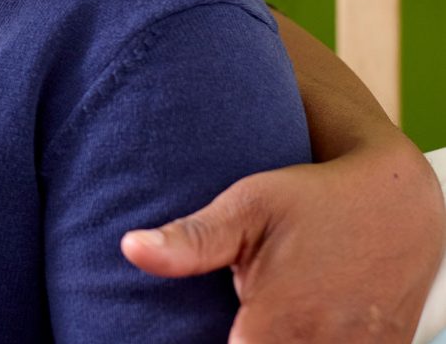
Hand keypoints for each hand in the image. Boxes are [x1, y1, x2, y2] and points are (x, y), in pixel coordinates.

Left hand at [121, 132, 444, 342]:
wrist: (399, 203)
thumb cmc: (314, 200)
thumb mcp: (249, 207)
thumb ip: (192, 240)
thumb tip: (130, 248)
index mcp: (279, 325)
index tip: (181, 331)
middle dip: (234, 339)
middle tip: (222, 315)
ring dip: (268, 341)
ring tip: (254, 314)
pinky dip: (302, 342)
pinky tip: (278, 323)